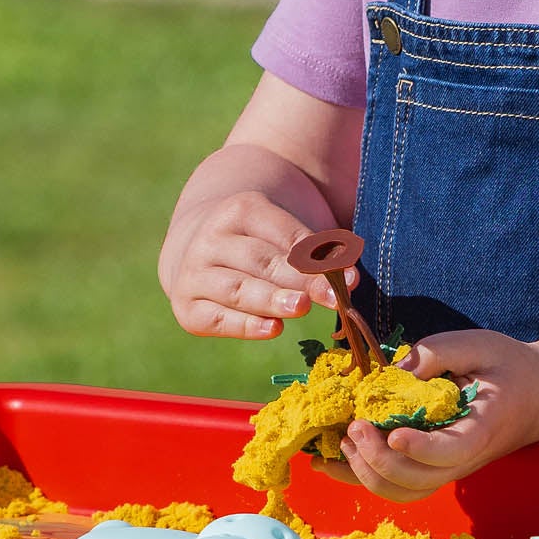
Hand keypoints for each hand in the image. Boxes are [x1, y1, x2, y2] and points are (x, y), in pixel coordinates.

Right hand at [160, 188, 340, 340]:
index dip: (319, 258)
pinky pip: (216, 318)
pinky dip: (244, 325)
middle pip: (262, 261)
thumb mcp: (288, 229)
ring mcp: (194, 273)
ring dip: (271, 299)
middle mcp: (211, 239)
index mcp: (241, 209)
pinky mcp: (186, 306)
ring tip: (301, 307)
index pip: (286, 236)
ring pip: (237, 288)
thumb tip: (351, 276)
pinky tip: (273, 329)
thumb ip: (320, 248)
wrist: (202, 247)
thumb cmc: (263, 241)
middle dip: (300, 280)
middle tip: (332, 296)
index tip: (351, 278)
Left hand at [335, 330, 538, 499]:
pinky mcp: (432, 468)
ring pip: (403, 492)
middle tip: (355, 425)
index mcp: (482, 427)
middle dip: (378, 459)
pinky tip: (330, 460)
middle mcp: (465, 458)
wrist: (538, 395)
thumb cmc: (507, 365)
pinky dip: (359, 477)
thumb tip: (390, 372)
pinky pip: (395, 485)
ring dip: (366, 473)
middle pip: (418, 481)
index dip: (422, 449)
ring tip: (343, 440)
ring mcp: (448, 469)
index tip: (395, 433)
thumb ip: (435, 354)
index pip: (452, 451)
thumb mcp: (477, 345)